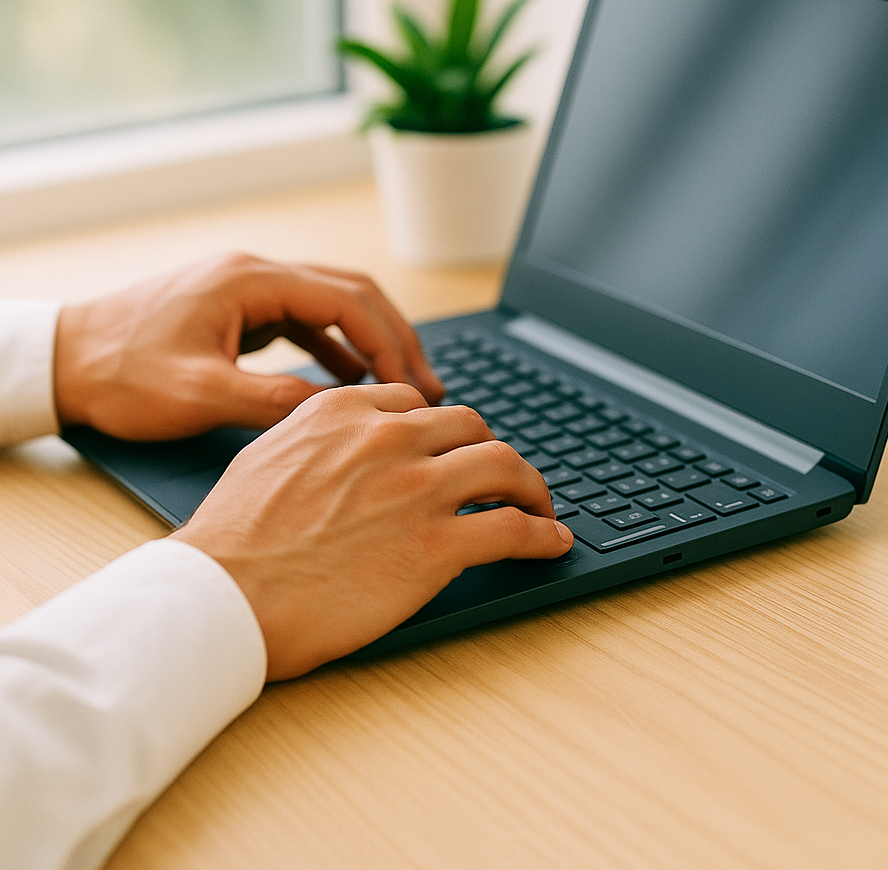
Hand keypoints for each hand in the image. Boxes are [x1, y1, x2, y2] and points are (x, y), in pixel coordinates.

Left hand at [53, 253, 443, 439]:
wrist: (63, 361)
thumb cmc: (119, 373)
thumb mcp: (199, 394)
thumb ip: (274, 401)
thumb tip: (340, 410)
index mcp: (250, 281)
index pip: (346, 300)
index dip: (390, 342)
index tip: (416, 386)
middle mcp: (256, 274)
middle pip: (352, 293)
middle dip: (396, 337)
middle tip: (428, 385)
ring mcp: (249, 290)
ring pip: (334, 304)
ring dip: (372, 341)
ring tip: (404, 385)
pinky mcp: (241, 311)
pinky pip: (307, 321)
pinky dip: (338, 347)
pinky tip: (354, 379)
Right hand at [175, 384, 573, 678]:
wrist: (222, 597)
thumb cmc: (233, 539)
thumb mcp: (268, 456)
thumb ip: (319, 438)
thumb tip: (345, 445)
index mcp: (344, 412)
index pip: (417, 402)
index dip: (442, 429)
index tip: (452, 449)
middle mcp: (388, 439)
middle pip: (470, 426)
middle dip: (490, 450)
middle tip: (500, 477)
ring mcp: (416, 489)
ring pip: (503, 465)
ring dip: (530, 487)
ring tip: (539, 506)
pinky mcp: (436, 545)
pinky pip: (512, 528)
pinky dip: (541, 534)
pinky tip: (551, 543)